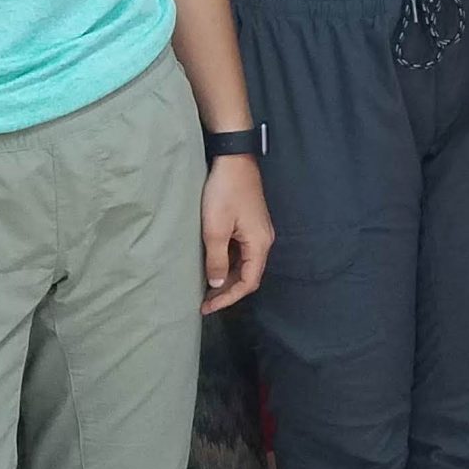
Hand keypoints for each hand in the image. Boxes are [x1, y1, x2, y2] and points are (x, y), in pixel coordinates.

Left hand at [201, 155, 275, 313]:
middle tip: (204, 302)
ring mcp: (258, 231)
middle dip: (227, 291)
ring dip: (226, 277)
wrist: (233, 160)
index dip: (228, 298)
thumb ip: (216, 259)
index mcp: (259, 244)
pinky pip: (241, 251)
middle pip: (248, 275)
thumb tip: (216, 284)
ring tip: (205, 288)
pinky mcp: (250, 224)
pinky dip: (228, 263)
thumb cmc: (224, 193)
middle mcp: (264, 240)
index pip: (249, 282)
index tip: (207, 307)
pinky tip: (213, 265)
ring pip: (244, 264)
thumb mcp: (215, 229)